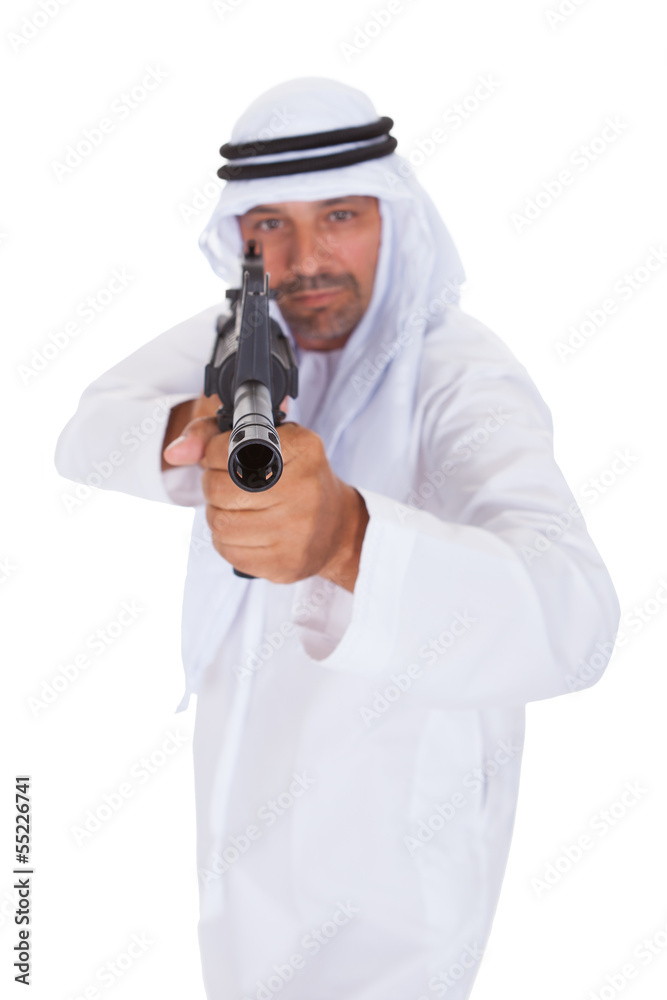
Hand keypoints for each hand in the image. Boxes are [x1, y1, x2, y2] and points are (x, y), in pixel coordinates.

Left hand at [163, 416, 367, 589]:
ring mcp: (296, 531)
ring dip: (219, 514)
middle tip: (229, 485)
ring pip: (219, 523)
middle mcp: (304, 489)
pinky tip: (246, 531)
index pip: (227, 450)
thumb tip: (174, 453)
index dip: (214, 454)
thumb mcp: (266, 439)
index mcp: (303, 449)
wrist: (337, 527)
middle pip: (219, 489)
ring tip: (238, 508)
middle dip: (214, 486)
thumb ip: (211, 435)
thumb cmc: (295, 477)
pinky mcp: (284, 563)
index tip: (224, 457)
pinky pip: (228, 551)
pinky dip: (228, 540)